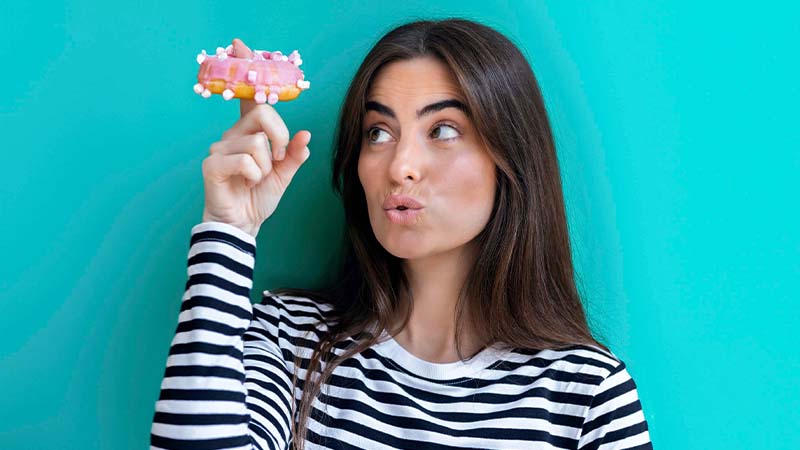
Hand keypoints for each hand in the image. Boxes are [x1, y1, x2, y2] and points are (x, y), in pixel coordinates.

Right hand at [201, 39, 310, 236]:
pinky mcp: (212, 164)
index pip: (250, 98)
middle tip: (279, 159)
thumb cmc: (258, 197)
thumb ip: (294, 154)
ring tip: (258, 178)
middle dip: (281, 139)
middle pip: (264, 115)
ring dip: (267, 166)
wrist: (243, 224)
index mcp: (249, 132)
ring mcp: (220, 147)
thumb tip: (306, 134)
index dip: (244, 71)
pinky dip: (255, 176)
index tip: (240, 45)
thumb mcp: (285, 175)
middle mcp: (232, 134)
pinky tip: (246, 184)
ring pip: (258, 143)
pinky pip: (246, 161)